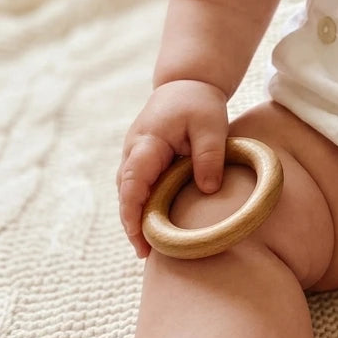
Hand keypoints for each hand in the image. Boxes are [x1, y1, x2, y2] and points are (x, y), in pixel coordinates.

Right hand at [117, 79, 228, 257]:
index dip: (132, 212)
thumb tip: (208, 190)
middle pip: (126, 193)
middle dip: (132, 223)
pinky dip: (144, 205)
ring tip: (149, 248)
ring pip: (130, 192)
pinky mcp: (143, 160)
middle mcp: (133, 151)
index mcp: (147, 142)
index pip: (132, 182)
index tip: (139, 238)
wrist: (187, 83)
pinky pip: (139, 187)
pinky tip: (156, 225)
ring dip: (137, 217)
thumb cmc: (199, 103)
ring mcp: (135, 155)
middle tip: (146, 253)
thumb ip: (209, 156)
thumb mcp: (211, 125)